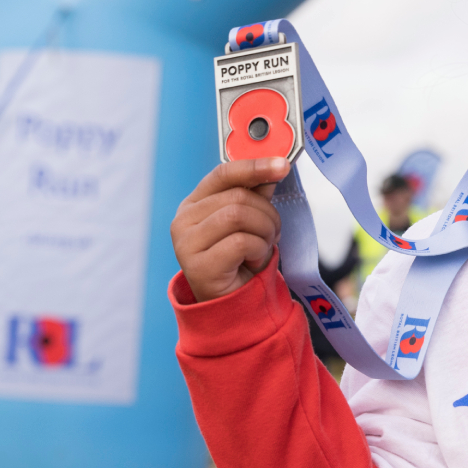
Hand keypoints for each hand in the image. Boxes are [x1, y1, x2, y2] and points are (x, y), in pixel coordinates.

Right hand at [171, 157, 289, 302]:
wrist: (232, 303)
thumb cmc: (240, 259)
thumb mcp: (250, 221)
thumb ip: (257, 193)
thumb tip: (276, 165)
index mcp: (194, 203)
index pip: (223, 173)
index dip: (255, 166)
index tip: (283, 164)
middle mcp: (183, 220)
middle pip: (238, 197)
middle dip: (267, 214)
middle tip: (273, 233)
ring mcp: (186, 244)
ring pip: (240, 216)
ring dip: (264, 232)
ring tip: (262, 248)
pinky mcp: (197, 266)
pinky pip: (241, 242)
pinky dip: (258, 251)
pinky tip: (253, 263)